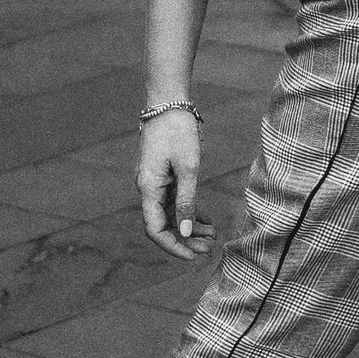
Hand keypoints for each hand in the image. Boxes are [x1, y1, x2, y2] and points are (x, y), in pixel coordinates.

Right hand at [138, 109, 213, 262]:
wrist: (168, 101)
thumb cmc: (178, 131)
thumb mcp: (188, 167)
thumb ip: (187, 200)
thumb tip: (186, 232)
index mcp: (148, 188)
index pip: (156, 229)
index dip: (173, 246)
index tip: (193, 256)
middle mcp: (147, 188)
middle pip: (162, 225)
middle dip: (184, 240)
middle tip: (208, 248)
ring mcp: (154, 182)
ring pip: (169, 214)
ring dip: (188, 227)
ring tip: (211, 236)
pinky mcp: (162, 176)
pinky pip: (172, 201)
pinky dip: (187, 212)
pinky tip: (204, 220)